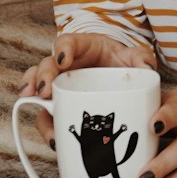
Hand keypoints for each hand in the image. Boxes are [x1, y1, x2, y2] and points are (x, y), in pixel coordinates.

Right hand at [17, 32, 157, 146]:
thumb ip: (141, 59)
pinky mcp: (60, 106)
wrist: (120, 78)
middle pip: (47, 65)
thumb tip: (146, 69)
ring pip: (38, 87)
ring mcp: (59, 86)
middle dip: (42, 75)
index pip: (67, 42)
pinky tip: (51, 135)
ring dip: (32, 95)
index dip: (63, 49)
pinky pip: (46, 114)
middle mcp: (65, 65)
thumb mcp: (135, 57)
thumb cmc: (122, 62)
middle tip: (44, 90)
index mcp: (82, 47)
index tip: (64, 60)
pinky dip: (46, 125)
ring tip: (30, 104)